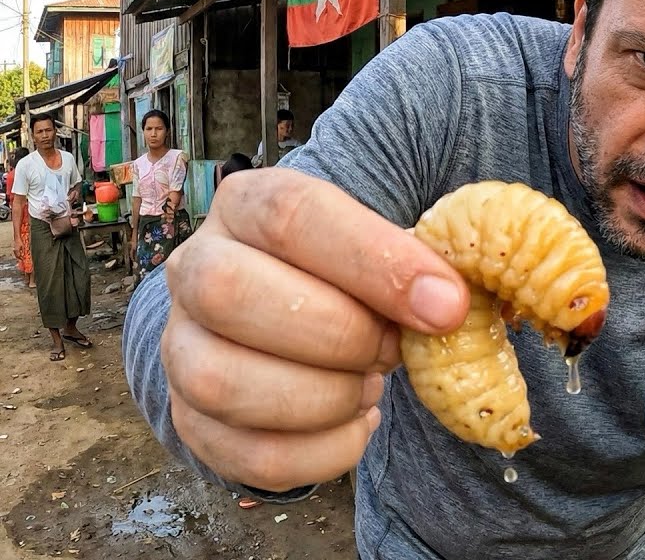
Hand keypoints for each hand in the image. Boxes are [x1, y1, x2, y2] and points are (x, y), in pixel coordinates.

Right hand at [160, 168, 468, 492]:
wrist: (299, 321)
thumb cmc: (351, 276)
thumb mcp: (383, 246)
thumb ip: (418, 262)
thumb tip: (448, 306)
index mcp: (248, 206)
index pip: (292, 215)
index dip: (375, 260)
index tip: (446, 305)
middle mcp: (195, 268)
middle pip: (231, 293)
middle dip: (339, 334)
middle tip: (392, 348)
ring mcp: (180, 349)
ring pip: (224, 383)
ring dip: (325, 397)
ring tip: (370, 385)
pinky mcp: (193, 422)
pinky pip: (251, 455)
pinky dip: (324, 452)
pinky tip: (357, 423)